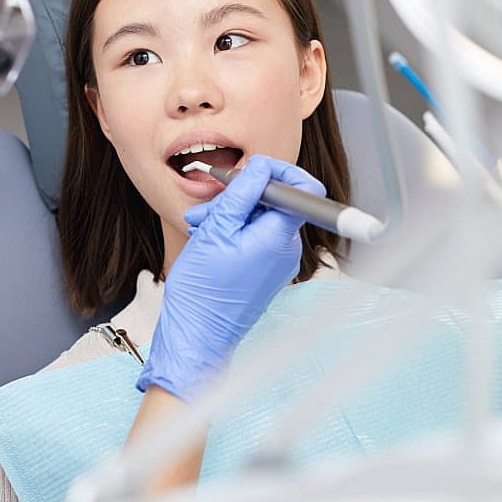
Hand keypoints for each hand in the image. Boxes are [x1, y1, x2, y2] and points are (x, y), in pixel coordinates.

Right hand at [137, 155, 323, 403]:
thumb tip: (262, 166)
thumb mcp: (218, 229)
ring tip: (200, 224)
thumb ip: (243, 192)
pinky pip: (254, 238)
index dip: (280, 172)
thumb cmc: (204, 290)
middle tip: (211, 202)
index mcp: (280, 236)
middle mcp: (286, 249)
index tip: (254, 169)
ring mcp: (277, 262)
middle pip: (275, 202)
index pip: (304, 189)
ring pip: (260, 219)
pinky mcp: (265, 271)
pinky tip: (207, 236)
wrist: (196, 335)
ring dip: (230, 214)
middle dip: (241, 195)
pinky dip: (232, 231)